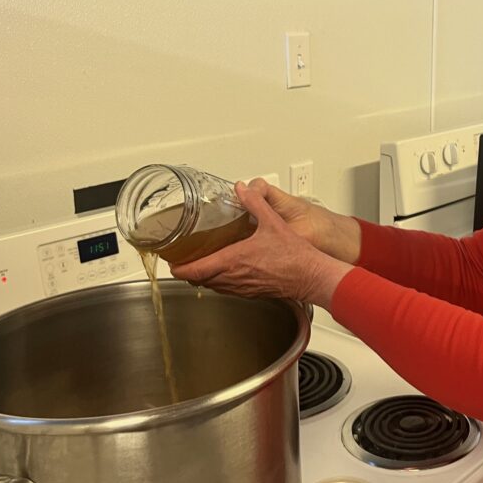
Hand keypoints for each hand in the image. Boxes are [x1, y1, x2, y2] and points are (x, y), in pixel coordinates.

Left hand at [169, 181, 351, 305]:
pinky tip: (227, 270)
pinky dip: (220, 282)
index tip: (171, 262)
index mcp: (234, 261)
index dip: (178, 268)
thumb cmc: (295, 256)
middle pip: (199, 281)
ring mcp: (242, 288)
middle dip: (188, 272)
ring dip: (204, 278)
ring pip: (213, 287)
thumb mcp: (272, 222)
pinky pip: (228, 290)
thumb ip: (254, 203)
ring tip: (200, 264)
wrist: (311, 276)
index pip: (195, 270)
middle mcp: (234, 278)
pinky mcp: (252, 293)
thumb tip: (242, 189)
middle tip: (182, 260)